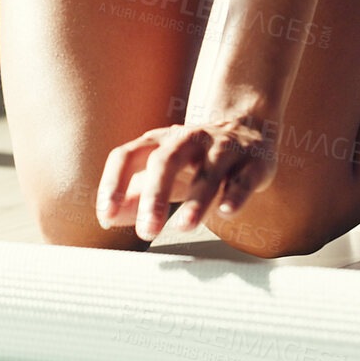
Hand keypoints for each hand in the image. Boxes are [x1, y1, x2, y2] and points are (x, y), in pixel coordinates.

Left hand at [95, 119, 273, 241]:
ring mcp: (222, 149)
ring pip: (208, 171)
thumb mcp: (160, 172)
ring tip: (184, 226)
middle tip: (146, 231)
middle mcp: (187, 140)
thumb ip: (133, 195)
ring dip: (195, 200)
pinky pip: (244, 178)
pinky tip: (226, 211)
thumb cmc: (194, 160)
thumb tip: (107, 220)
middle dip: (154, 196)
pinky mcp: (253, 162)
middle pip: (165, 161)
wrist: (247, 129)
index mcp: (158, 142)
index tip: (106, 215)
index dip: (113, 184)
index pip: (127, 156)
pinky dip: (235, 194)